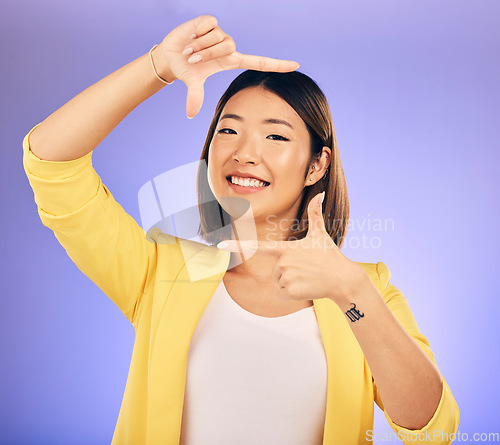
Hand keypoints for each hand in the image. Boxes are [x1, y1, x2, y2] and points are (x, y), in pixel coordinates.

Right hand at [153, 15, 299, 118]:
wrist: (171, 56)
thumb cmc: (186, 70)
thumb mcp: (192, 83)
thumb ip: (195, 97)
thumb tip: (190, 114)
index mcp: (231, 62)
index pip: (259, 62)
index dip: (277, 64)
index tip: (297, 66)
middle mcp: (228, 47)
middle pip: (227, 47)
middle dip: (207, 54)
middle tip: (193, 59)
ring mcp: (220, 33)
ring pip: (217, 36)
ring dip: (199, 46)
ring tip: (190, 50)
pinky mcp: (210, 21)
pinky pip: (208, 25)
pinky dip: (196, 33)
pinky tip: (191, 36)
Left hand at [217, 192, 367, 304]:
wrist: (342, 279)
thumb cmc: (330, 256)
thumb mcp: (320, 234)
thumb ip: (315, 214)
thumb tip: (320, 194)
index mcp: (286, 248)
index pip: (257, 246)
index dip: (237, 245)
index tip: (220, 246)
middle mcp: (283, 262)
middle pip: (274, 272)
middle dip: (287, 273)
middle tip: (305, 270)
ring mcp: (286, 277)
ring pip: (278, 284)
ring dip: (291, 284)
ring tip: (307, 278)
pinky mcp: (290, 291)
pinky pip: (282, 295)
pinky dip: (292, 295)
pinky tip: (306, 288)